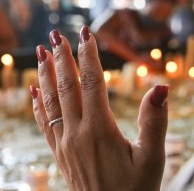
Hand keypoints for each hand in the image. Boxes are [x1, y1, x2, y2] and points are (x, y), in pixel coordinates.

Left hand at [31, 26, 168, 190]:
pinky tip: (33, 91)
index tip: (86, 33)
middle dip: (61, 58)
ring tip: (40, 52)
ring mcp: (64, 144)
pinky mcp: (60, 154)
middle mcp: (77, 133)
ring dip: (45, 75)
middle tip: (55, 34)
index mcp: (100, 130)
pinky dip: (37, 104)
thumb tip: (160, 86)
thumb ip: (154, 122)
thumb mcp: (153, 159)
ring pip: (50, 102)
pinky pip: (43, 123)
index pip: (91, 83)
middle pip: (66, 87)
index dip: (88, 56)